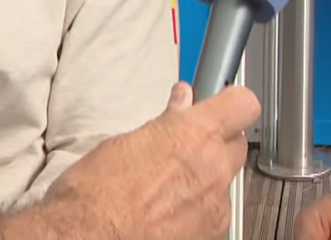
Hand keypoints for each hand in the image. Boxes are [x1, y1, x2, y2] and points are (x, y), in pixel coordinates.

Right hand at [42, 82, 259, 239]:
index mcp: (194, 134)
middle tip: (187, 147)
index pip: (243, 104)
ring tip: (168, 187)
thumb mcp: (125, 143)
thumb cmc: (95, 195)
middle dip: (217, 143)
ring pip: (225, 180)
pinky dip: (199, 209)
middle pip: (236, 144)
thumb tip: (180, 105)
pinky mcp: (211, 233)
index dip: (232, 104)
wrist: (87, 239)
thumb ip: (165, 124)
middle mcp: (213, 167)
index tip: (221, 105)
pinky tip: (169, 211)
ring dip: (206, 178)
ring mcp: (215, 204)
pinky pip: (215, 211)